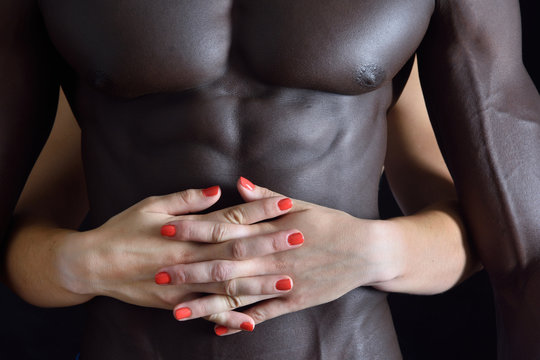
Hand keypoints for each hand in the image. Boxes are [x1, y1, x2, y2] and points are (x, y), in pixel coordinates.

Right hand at [56, 186, 300, 330]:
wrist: (93, 265)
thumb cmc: (123, 229)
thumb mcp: (152, 205)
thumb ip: (187, 200)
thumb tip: (218, 191)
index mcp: (187, 232)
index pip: (232, 218)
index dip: (259, 210)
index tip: (285, 204)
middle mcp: (190, 259)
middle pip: (238, 251)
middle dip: (271, 245)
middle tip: (300, 239)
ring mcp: (185, 285)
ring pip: (229, 285)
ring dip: (260, 284)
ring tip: (288, 282)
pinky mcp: (177, 303)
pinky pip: (208, 313)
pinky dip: (230, 319)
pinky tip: (252, 323)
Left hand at [166, 178, 397, 334]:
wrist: (366, 251)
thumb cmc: (331, 223)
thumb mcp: (302, 204)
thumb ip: (266, 198)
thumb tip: (238, 183)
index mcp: (270, 230)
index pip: (224, 228)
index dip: (194, 229)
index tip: (166, 230)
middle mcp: (272, 257)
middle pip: (224, 265)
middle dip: (189, 271)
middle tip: (158, 276)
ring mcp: (283, 282)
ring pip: (238, 295)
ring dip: (207, 303)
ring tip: (177, 312)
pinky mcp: (295, 301)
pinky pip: (263, 314)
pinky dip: (241, 322)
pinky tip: (219, 331)